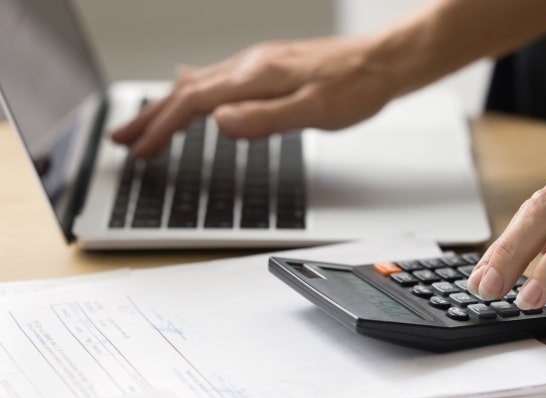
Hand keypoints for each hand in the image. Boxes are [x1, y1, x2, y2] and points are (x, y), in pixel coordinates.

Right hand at [112, 36, 394, 157]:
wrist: (383, 62)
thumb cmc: (355, 87)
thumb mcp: (313, 112)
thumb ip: (264, 120)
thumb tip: (217, 124)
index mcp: (255, 77)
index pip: (194, 103)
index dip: (162, 127)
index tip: (140, 150)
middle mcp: (250, 65)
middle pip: (186, 90)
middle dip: (151, 116)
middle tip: (122, 138)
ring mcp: (259, 64)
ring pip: (200, 83)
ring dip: (168, 104)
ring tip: (146, 123)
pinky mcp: (270, 67)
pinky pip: (218, 78)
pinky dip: (194, 91)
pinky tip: (193, 90)